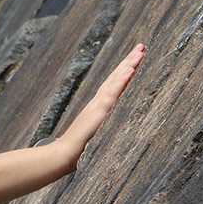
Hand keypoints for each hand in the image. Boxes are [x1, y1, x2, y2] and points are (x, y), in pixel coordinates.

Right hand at [59, 43, 144, 168]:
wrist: (61, 157)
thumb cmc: (76, 153)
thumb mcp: (95, 140)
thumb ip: (103, 134)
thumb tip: (114, 139)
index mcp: (97, 109)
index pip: (113, 86)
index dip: (124, 72)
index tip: (134, 59)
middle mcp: (97, 103)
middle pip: (115, 78)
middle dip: (128, 61)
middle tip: (141, 46)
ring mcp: (97, 107)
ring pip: (115, 82)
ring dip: (128, 65)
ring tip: (140, 52)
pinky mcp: (97, 113)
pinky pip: (112, 94)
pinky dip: (121, 81)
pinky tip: (130, 70)